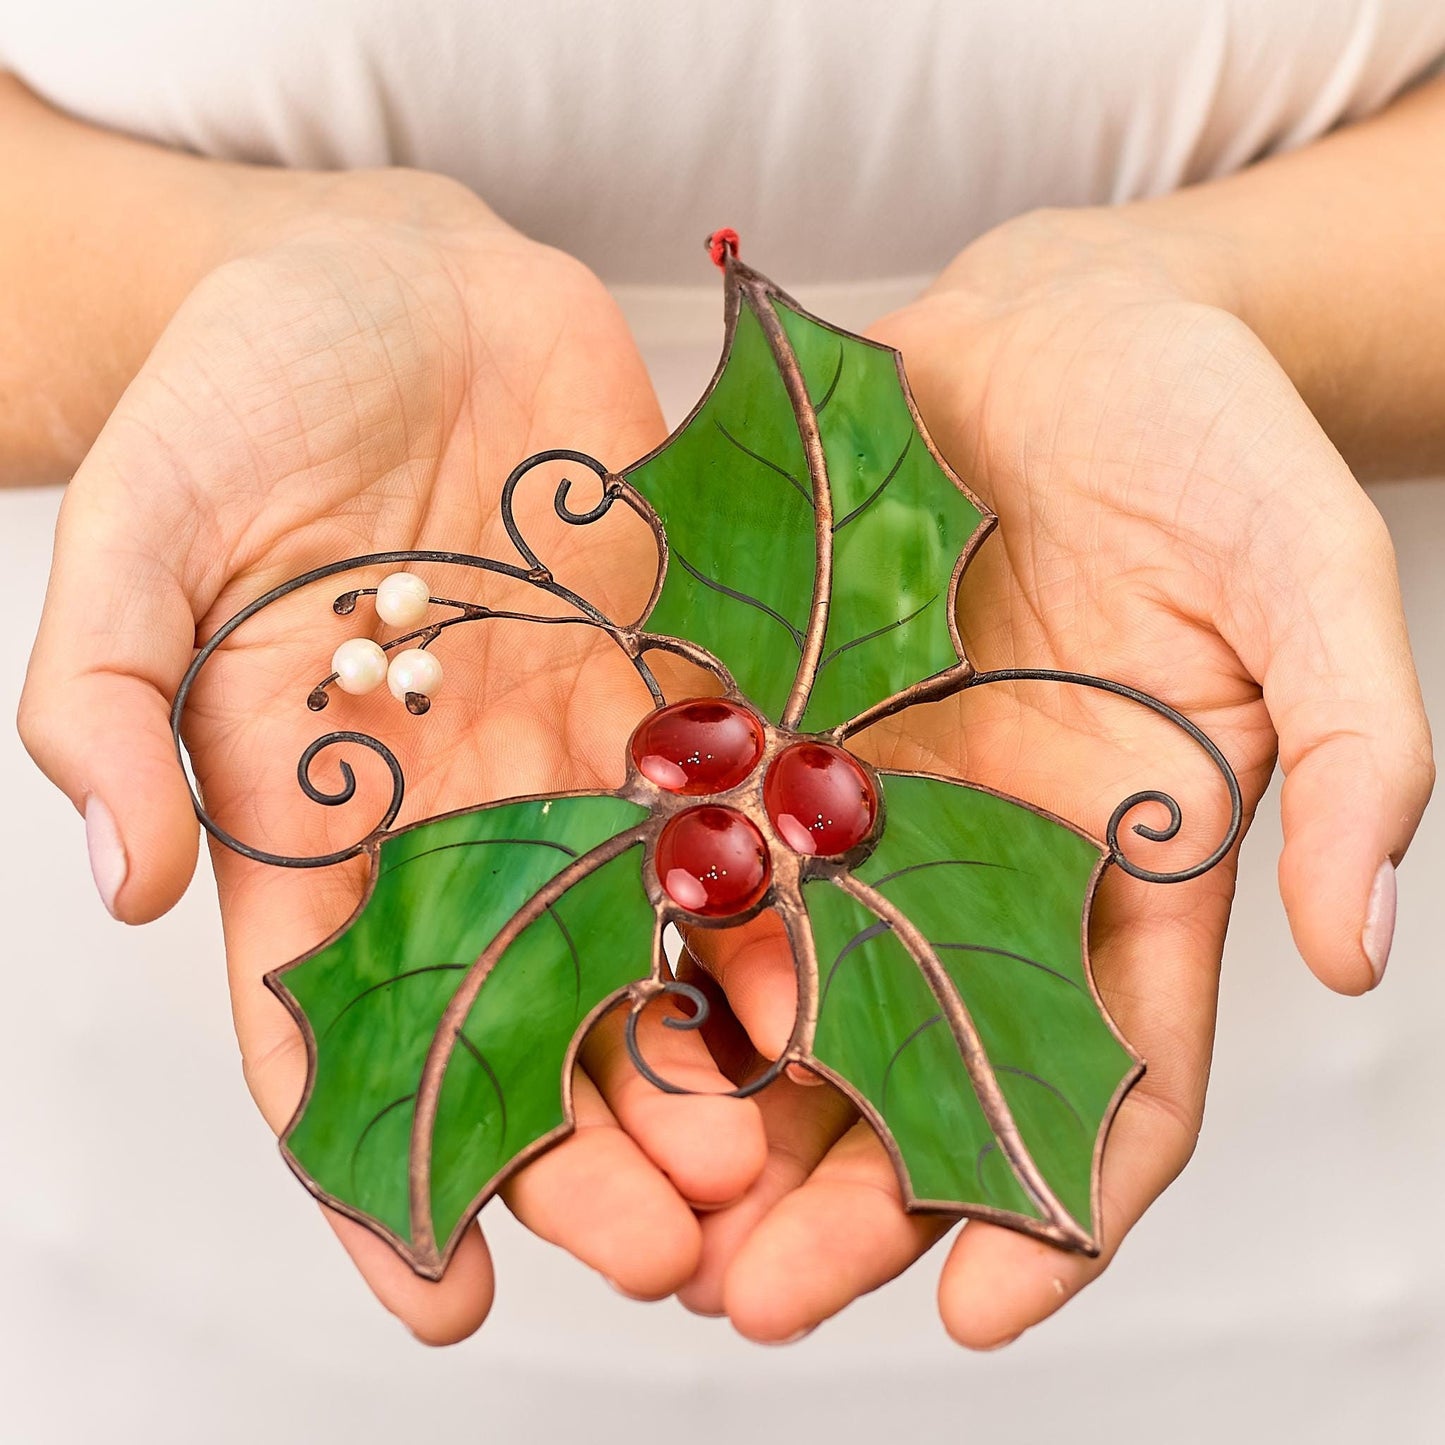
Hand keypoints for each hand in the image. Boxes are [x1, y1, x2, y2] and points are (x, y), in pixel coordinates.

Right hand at [18, 173, 769, 1341]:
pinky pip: (736, 803)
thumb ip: (111, 692)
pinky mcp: (673, 681)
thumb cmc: (243, 389)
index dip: (378, 1174)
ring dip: (707, 1056)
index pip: (331, 1038)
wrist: (393, 284)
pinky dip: (784, 892)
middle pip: (518, 1022)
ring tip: (778, 1166)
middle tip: (675, 1254)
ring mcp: (576, 758)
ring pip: (646, 944)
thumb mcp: (147, 521)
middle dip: (589, 1148)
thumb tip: (125, 878)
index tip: (441, 1298)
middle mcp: (458, 819)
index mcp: (315, 821)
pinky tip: (844, 975)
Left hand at [675, 208, 1433, 1344]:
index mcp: (1125, 857)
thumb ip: (1357, 743)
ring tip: (643, 1207)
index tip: (979, 1313)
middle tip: (752, 1305)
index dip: (1054, 1206)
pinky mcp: (769, 700)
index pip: (1109, 1075)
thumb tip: (1358, 948)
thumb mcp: (1304, 575)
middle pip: (917, 1062)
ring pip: (788, 977)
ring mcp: (864, 782)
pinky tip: (584, 996)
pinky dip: (648, 918)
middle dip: (843, 1194)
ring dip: (721, 1098)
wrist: (1067, 323)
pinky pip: (700, 829)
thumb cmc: (1207, 438)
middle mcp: (980, 850)